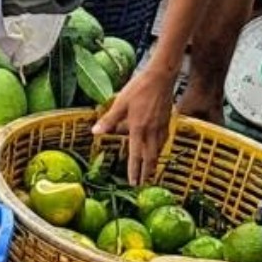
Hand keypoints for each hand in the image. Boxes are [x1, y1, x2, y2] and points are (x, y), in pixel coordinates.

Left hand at [93, 65, 176, 184]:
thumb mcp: (120, 102)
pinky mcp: (167, 121)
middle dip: (147, 172)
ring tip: (152, 172)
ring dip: (154, 163)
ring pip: (158, 150)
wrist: (161, 77)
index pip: (136, 155)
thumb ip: (109, 120)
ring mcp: (161, 126)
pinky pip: (163, 140)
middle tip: (144, 184)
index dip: (134, 170)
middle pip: (150, 157)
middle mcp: (151, 131)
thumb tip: (95, 132)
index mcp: (137, 128)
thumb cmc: (139, 87)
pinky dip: (160, 149)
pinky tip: (158, 149)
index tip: (133, 183)